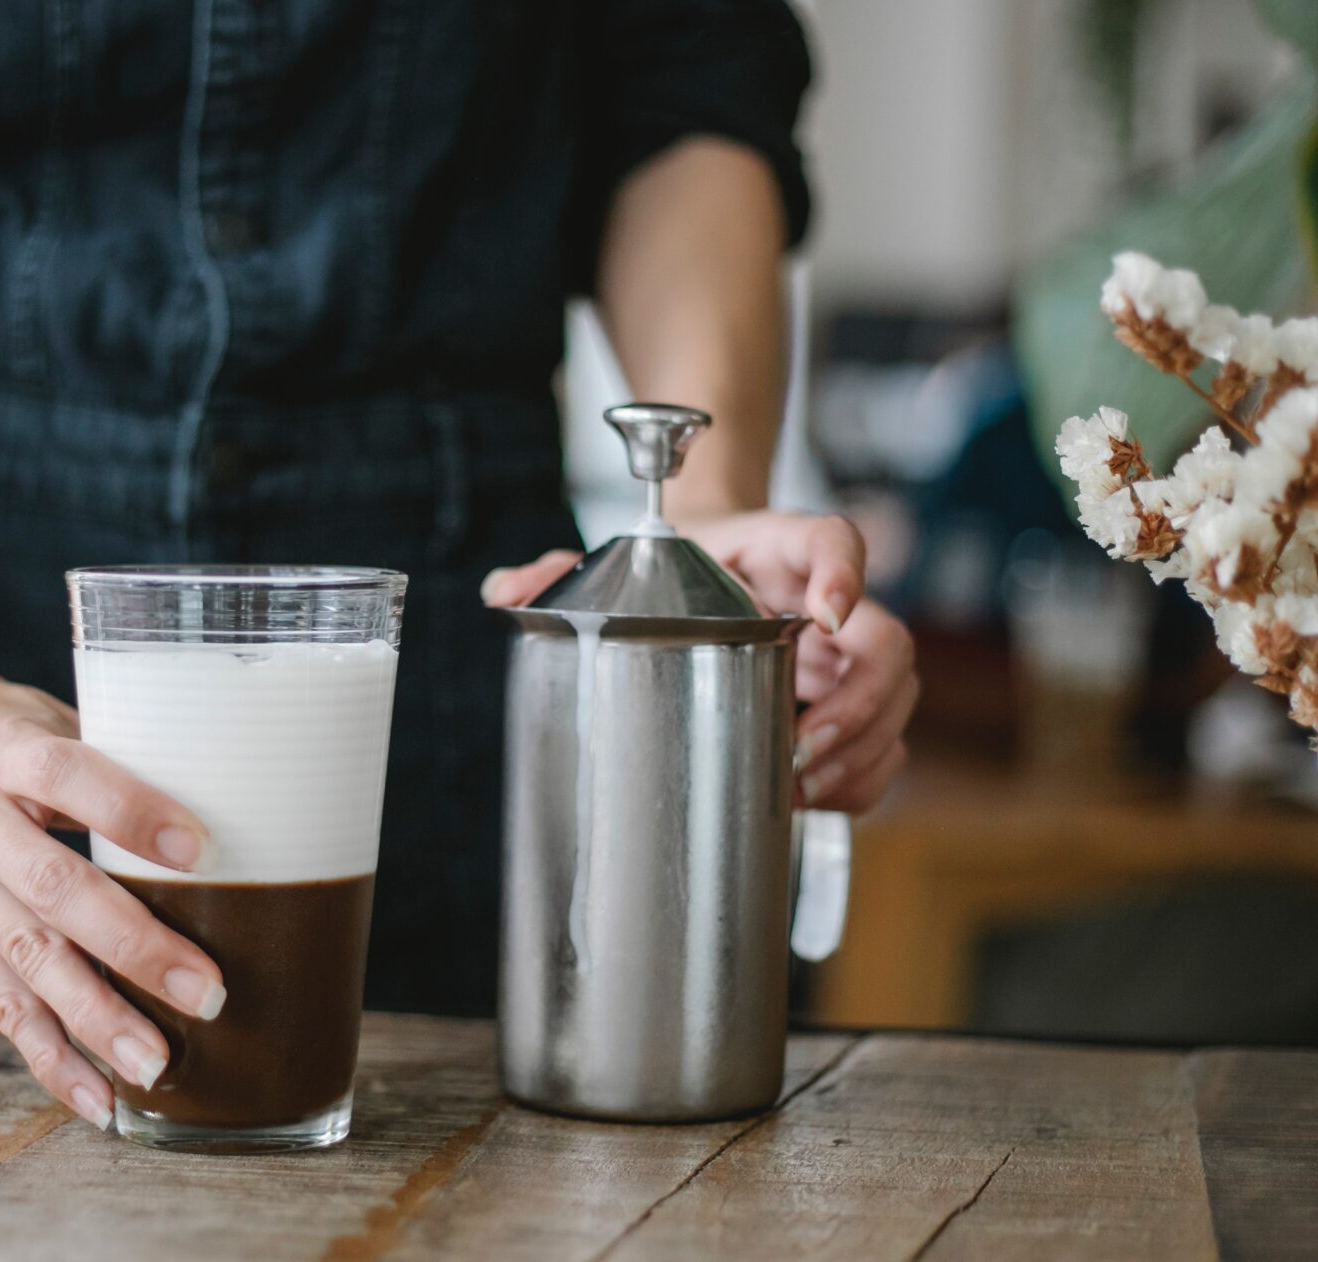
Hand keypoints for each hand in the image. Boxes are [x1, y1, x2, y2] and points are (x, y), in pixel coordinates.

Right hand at [0, 658, 225, 1130]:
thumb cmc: (7, 732)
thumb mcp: (50, 719)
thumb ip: (122, 758)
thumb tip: (236, 800)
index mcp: (1, 751)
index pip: (66, 775)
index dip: (131, 812)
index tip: (201, 850)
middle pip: (52, 889)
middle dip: (132, 946)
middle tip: (205, 992)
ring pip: (27, 960)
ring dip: (96, 1017)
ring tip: (156, 1063)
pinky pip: (1, 1004)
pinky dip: (50, 1056)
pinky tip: (98, 1097)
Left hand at [480, 512, 916, 812]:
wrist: (700, 567)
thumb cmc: (669, 566)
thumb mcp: (620, 558)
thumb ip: (560, 572)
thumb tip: (503, 594)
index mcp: (778, 549)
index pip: (833, 539)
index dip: (844, 571)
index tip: (826, 610)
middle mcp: (828, 601)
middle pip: (887, 642)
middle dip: (855, 708)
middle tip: (797, 750)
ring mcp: (846, 654)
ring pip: (896, 701)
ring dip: (859, 754)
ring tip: (798, 787)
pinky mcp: (845, 702)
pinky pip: (885, 746)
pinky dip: (859, 781)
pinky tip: (809, 801)